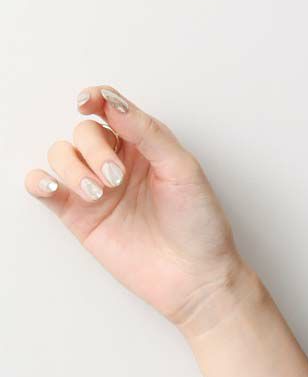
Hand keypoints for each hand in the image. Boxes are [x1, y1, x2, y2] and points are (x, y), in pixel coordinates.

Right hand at [25, 86, 248, 331]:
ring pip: (60, 155)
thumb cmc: (200, 226)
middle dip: (93, 149)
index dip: (94, 98)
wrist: (196, 278)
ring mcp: (96, 189)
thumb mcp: (184, 170)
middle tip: (115, 178)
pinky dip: (38, 181)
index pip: (110, 109)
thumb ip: (149, 133)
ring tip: (97, 194)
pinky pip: (43, 188)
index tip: (88, 102)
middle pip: (84, 132)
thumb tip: (114, 103)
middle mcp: (118, 163)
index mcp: (146, 146)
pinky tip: (51, 187)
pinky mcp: (79, 216)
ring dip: (71, 168)